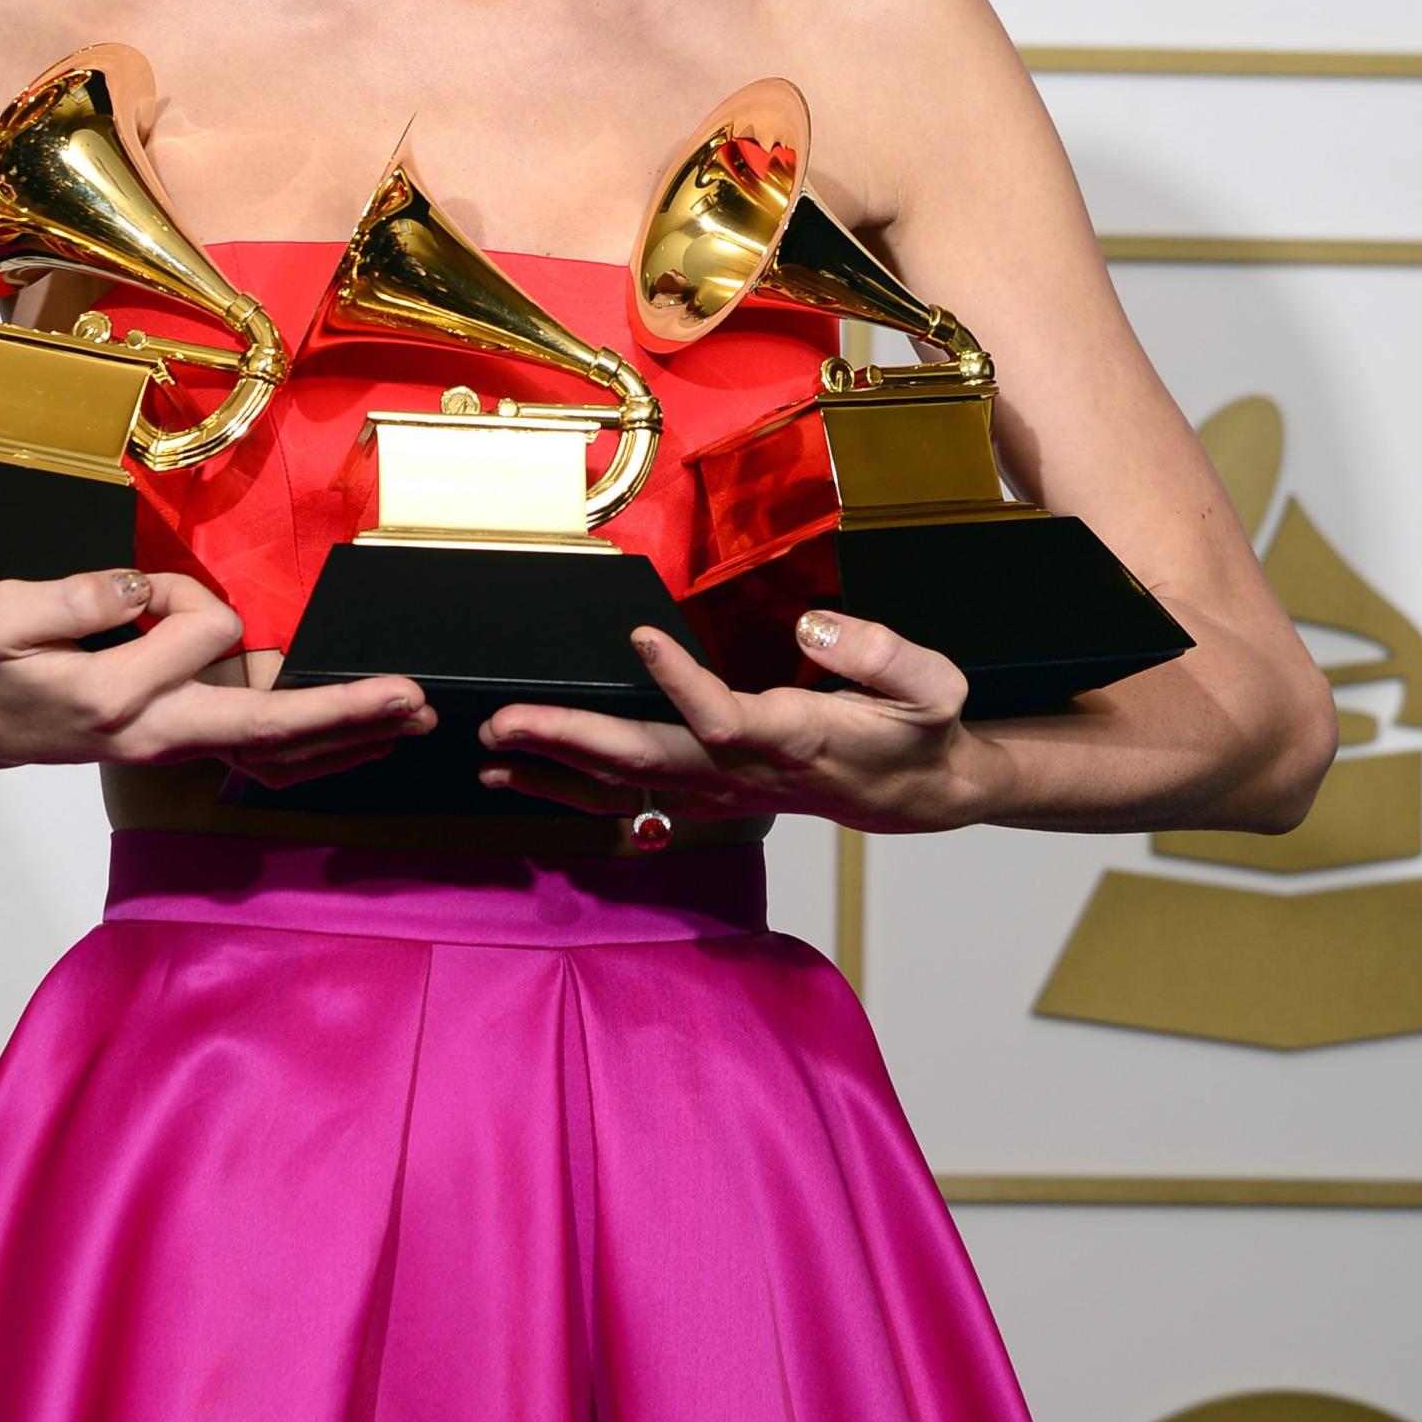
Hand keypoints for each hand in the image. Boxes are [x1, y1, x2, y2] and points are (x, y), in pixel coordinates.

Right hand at [0, 566, 436, 784]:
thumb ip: (70, 600)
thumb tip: (139, 589)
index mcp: (115, 700)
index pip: (200, 631)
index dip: (186, 591)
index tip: (143, 588)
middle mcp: (155, 735)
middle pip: (268, 728)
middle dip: (344, 711)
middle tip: (411, 698)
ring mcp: (173, 748)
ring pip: (274, 753)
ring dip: (345, 734)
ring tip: (409, 718)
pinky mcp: (180, 746)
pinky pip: (261, 760)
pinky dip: (316, 751)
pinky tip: (358, 743)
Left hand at [475, 610, 991, 833]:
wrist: (915, 793)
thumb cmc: (916, 732)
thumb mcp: (932, 687)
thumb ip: (882, 655)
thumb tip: (817, 627)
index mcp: (791, 740)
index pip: (724, 720)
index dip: (681, 684)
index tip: (641, 636)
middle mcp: (742, 772)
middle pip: (646, 761)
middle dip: (570, 741)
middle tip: (506, 719)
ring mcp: (716, 791)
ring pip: (624, 785)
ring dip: (552, 768)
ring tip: (490, 748)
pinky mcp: (702, 794)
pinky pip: (625, 795)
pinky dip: (566, 785)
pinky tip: (517, 772)